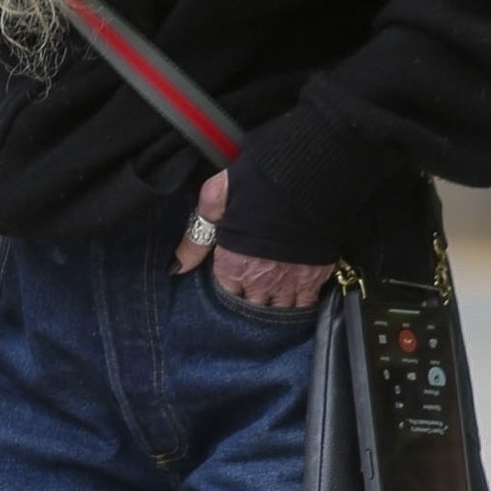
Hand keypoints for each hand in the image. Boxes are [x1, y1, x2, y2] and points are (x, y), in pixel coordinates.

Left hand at [171, 168, 331, 308]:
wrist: (302, 180)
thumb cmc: (253, 187)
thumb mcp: (213, 203)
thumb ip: (195, 240)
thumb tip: (176, 267)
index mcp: (232, 266)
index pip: (225, 294)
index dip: (227, 289)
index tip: (231, 282)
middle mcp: (259, 282)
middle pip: (252, 306)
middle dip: (250, 302)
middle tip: (252, 293)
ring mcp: (289, 282)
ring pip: (279, 311)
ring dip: (274, 308)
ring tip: (272, 300)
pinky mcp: (314, 277)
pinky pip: (306, 305)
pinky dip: (300, 307)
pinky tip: (296, 302)